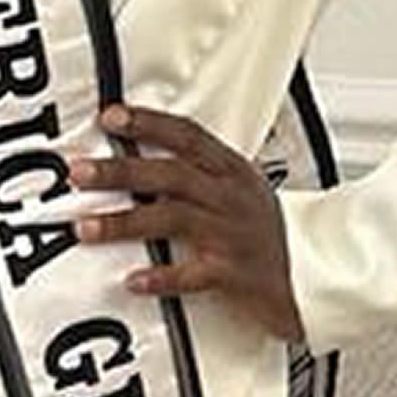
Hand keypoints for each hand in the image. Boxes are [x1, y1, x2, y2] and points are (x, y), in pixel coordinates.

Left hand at [68, 103, 304, 342]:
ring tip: (87, 227)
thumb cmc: (270, 230)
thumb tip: (143, 154)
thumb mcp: (242, 187)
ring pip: (173, 219)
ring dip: (125, 223)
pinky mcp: (235, 274)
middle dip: (120, 171)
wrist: (317, 272)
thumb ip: (199, 171)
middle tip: (79, 172)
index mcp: (231, 171)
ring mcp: (232, 234)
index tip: (110, 117)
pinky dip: (162, 277)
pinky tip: (134, 279)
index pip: (186, 135)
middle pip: (169, 174)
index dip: (148, 123)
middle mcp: (229, 197)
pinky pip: (194, 274)